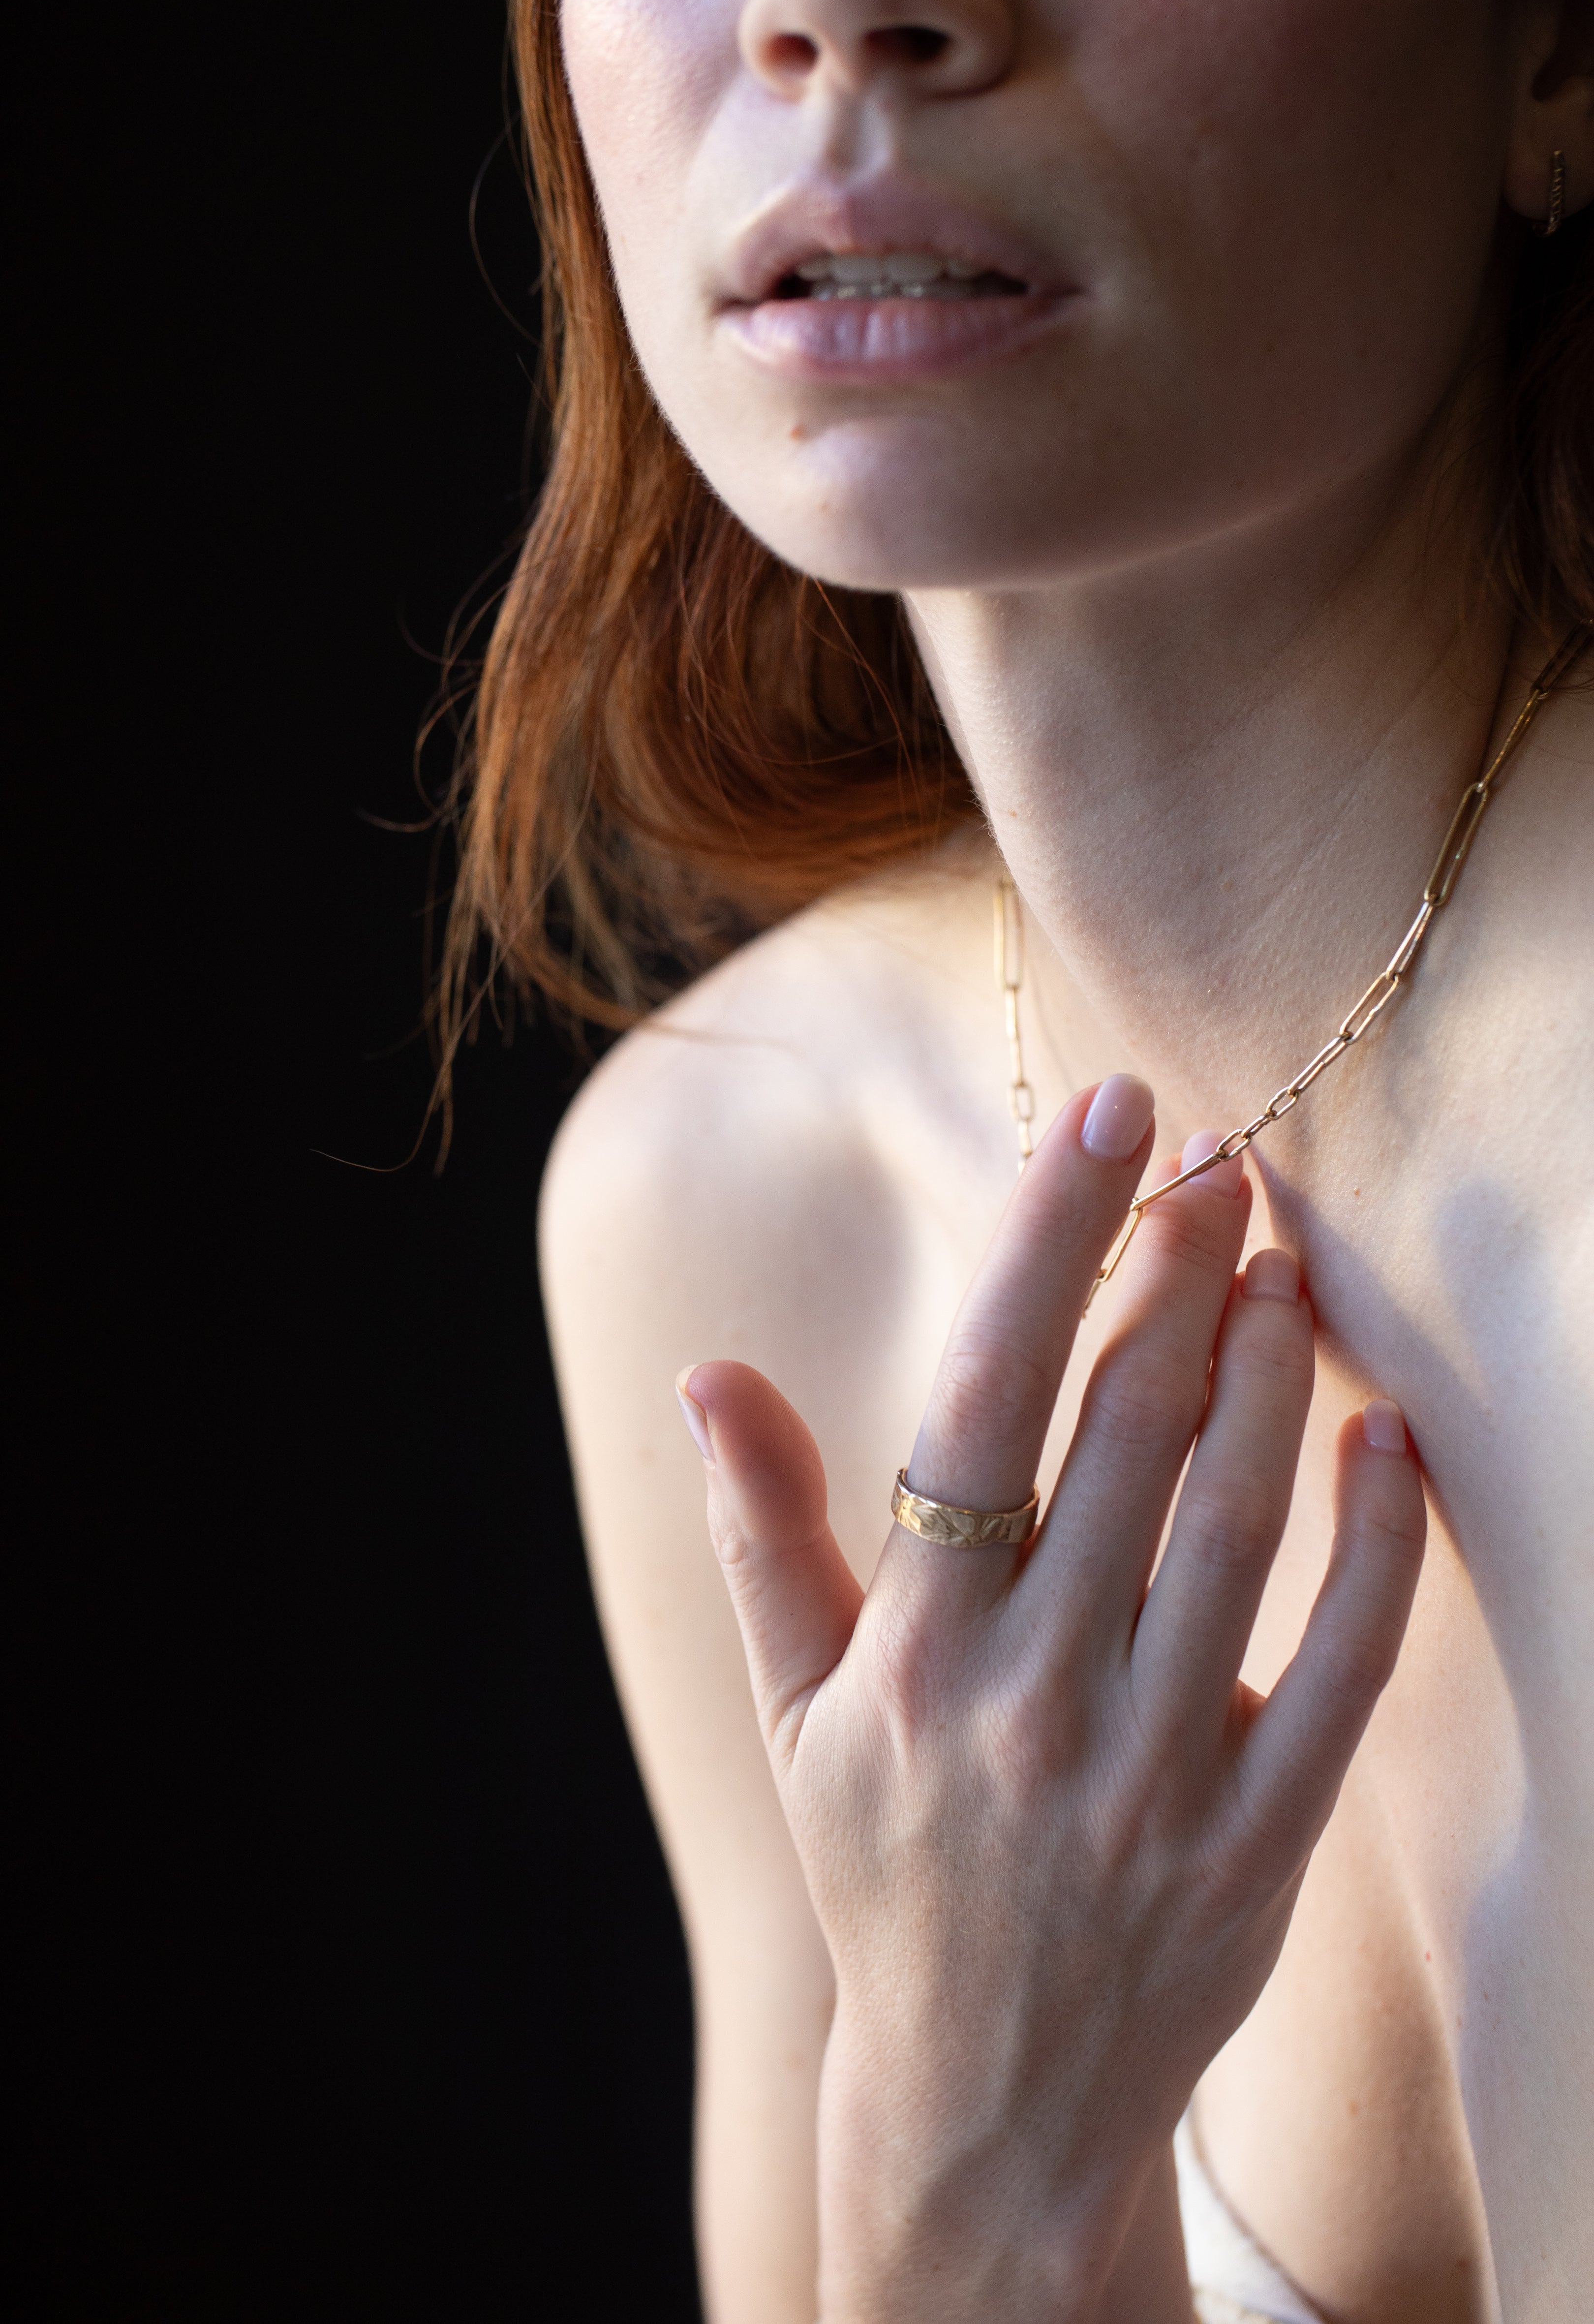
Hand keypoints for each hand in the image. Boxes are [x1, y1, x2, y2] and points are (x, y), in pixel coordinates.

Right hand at [677, 1075, 1425, 2322]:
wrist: (988, 2103)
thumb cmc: (882, 1870)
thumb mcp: (793, 1714)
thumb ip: (762, 1534)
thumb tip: (706, 1374)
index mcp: (910, 1653)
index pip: (984, 1399)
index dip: (1050, 1238)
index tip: (1110, 1113)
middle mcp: (1029, 1700)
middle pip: (1126, 1435)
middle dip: (1176, 1270)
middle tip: (1222, 1159)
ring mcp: (1151, 1773)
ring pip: (1238, 1525)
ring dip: (1271, 1371)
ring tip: (1286, 1258)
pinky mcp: (1258, 1841)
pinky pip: (1344, 1666)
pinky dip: (1377, 1542)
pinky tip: (1384, 1434)